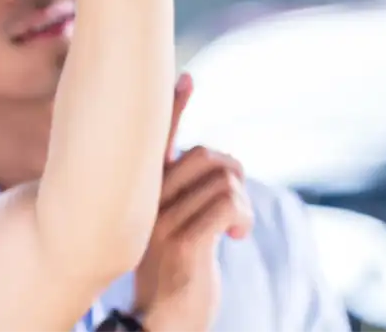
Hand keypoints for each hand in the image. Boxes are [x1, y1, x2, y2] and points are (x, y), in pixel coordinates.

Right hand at [132, 74, 253, 331]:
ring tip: (235, 231)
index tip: (187, 78)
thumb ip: (181, 195)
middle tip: (235, 201)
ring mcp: (161, 223)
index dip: (173, 107)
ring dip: (242, 205)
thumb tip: (208, 163)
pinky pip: (228, 205)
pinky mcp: (183, 245)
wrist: (163, 325)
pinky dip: (243, 218)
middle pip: (205, 156)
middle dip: (233, 173)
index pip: (156, 140)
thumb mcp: (172, 229)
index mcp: (142, 195)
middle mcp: (145, 203)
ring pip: (223, 181)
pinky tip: (236, 239)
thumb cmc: (173, 277)